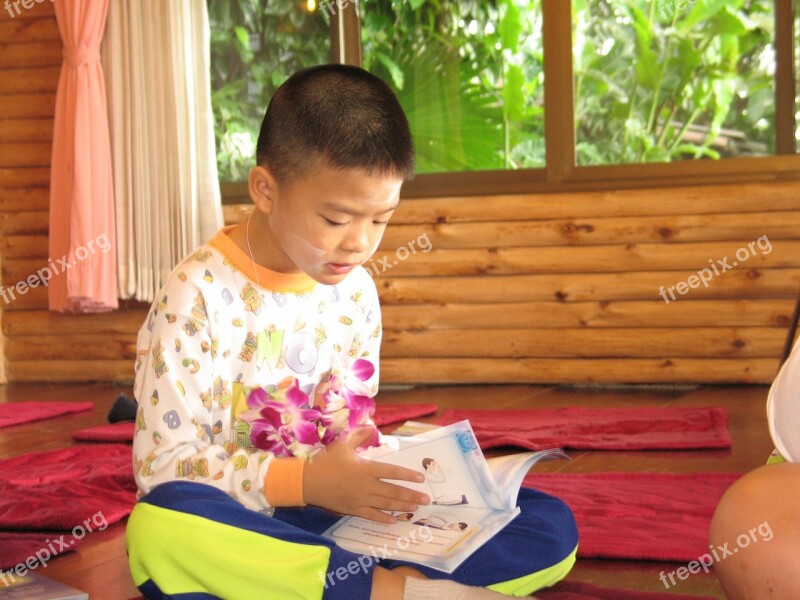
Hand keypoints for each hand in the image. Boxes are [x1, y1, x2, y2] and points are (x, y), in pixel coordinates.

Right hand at [303, 426, 429, 523]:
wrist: (309, 482)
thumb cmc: (326, 462)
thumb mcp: (342, 444)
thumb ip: (358, 435)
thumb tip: (371, 426)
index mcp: (366, 468)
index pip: (392, 472)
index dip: (408, 475)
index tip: (421, 478)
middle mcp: (367, 485)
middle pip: (394, 491)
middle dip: (412, 495)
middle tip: (426, 499)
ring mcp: (361, 499)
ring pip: (386, 505)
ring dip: (403, 507)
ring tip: (416, 508)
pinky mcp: (353, 509)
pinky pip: (372, 516)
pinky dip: (384, 518)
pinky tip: (395, 520)